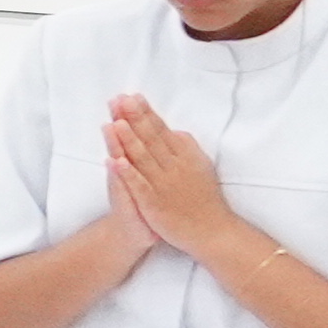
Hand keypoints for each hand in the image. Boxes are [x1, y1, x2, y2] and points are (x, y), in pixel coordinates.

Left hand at [105, 95, 243, 262]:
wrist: (212, 230)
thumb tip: (176, 131)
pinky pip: (140, 186)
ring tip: (116, 122)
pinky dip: (128, 173)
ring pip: (144, 158)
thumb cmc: (204, 197)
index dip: (145, 113)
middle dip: (134, 119)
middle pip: (151, 139)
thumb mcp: (200, 166)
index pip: (161, 130)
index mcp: (184, 156)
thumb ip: (187, 148)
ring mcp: (164, 184)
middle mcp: (174, 166)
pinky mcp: (155, 202)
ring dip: (129, 140)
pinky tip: (116, 161)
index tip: (132, 96)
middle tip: (120, 99)